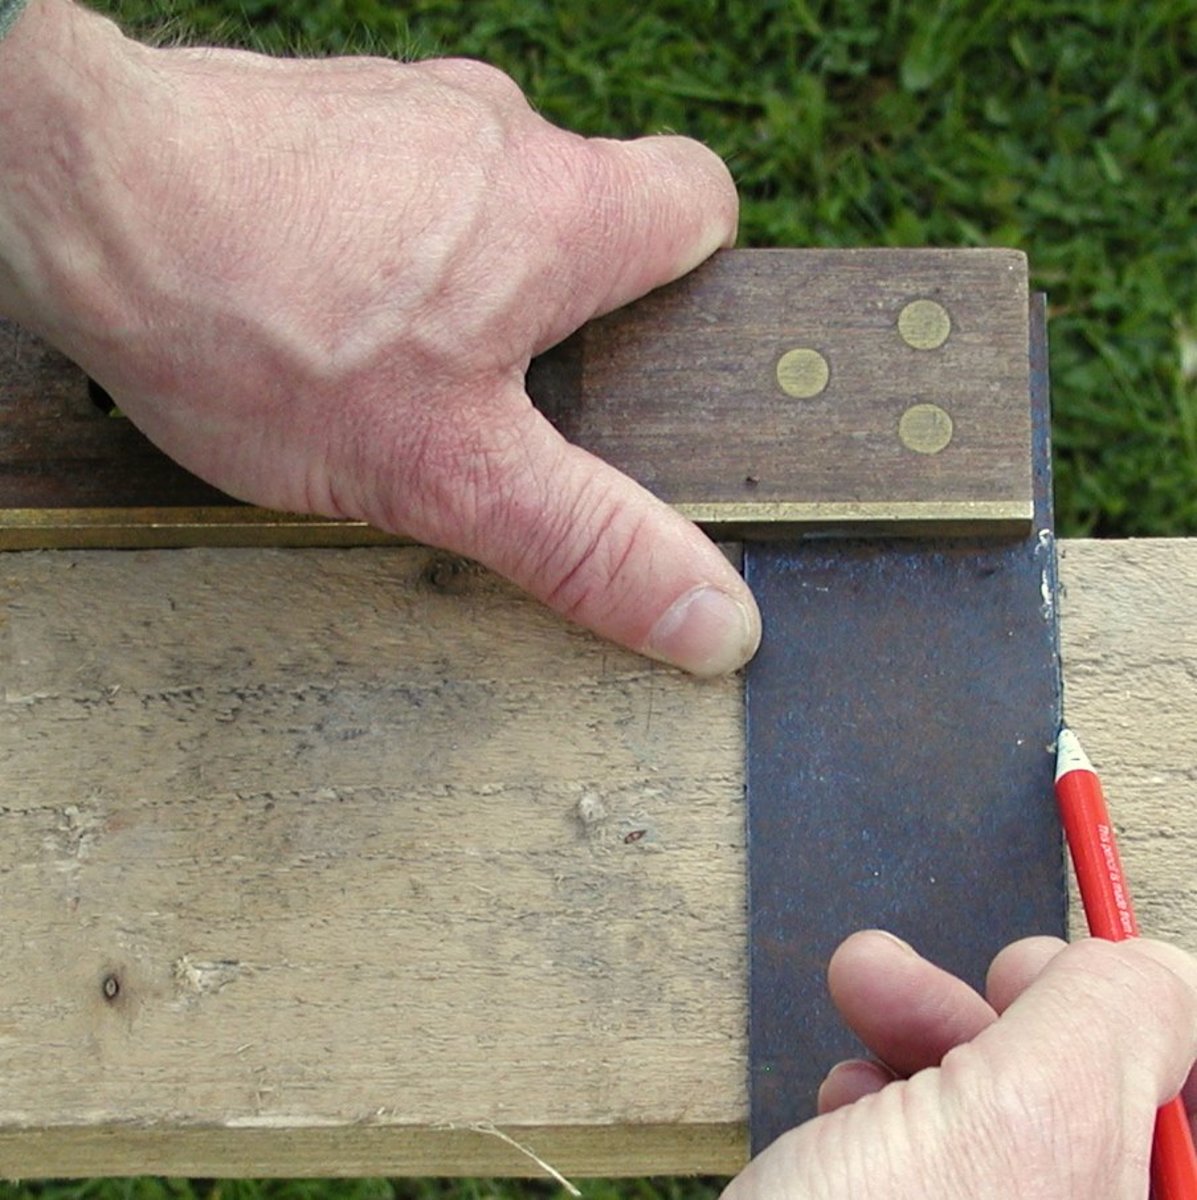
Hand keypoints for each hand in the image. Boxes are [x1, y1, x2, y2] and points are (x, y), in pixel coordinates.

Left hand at [0, 0, 759, 674]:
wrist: (66, 193)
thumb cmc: (261, 321)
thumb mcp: (448, 470)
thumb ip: (587, 542)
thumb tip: (716, 617)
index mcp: (562, 212)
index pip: (699, 202)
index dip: (690, 280)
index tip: (646, 347)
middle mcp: (497, 133)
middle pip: (585, 214)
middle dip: (558, 310)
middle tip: (499, 400)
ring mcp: (402, 110)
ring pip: (482, 205)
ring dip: (460, 284)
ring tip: (387, 367)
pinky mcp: (320, 118)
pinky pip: (391, 189)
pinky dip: (380, 250)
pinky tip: (314, 310)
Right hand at [724, 931, 1196, 1199]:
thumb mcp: (1013, 1130)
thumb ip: (1106, 1028)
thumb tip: (1162, 969)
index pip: (1196, 1116)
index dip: (1135, 1028)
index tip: (1041, 971)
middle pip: (1099, 1113)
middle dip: (998, 1016)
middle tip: (931, 971)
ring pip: (1008, 1127)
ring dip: (927, 1039)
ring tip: (857, 996)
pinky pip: (943, 1165)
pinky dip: (888, 1105)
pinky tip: (837, 1099)